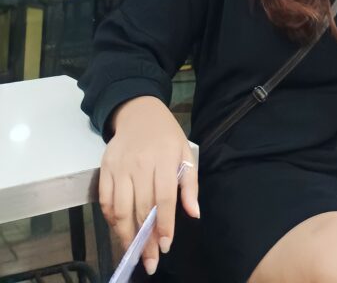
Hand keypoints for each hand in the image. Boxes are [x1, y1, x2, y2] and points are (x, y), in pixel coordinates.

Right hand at [99, 96, 198, 275]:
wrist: (139, 112)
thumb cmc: (166, 135)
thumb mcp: (185, 153)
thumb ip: (190, 184)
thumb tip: (194, 214)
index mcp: (164, 158)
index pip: (164, 197)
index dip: (164, 224)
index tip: (166, 245)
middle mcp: (140, 163)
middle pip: (141, 208)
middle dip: (145, 239)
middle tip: (150, 261)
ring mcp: (120, 166)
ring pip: (119, 209)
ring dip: (125, 235)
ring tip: (133, 252)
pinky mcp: (104, 168)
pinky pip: (104, 201)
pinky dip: (110, 220)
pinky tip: (119, 230)